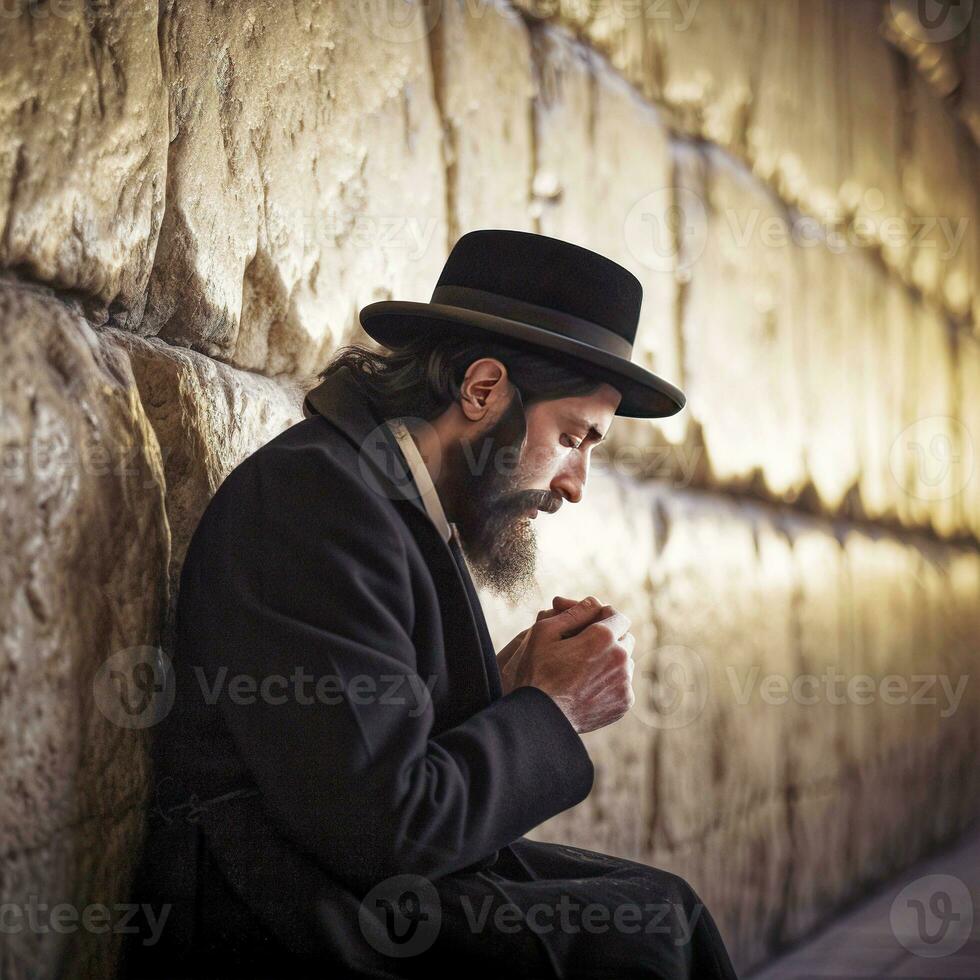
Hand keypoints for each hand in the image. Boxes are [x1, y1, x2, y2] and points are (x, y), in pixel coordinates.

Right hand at [505, 596, 635, 733]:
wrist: (540, 717)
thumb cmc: (537, 672)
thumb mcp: (544, 632)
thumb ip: (573, 612)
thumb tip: (593, 601)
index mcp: (603, 636)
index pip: (618, 616)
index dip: (603, 617)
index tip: (590, 624)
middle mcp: (620, 657)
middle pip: (625, 638)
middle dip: (610, 638)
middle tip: (587, 645)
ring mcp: (624, 682)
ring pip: (626, 661)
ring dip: (612, 660)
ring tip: (586, 667)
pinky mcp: (624, 702)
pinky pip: (624, 683)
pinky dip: (611, 681)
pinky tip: (590, 685)